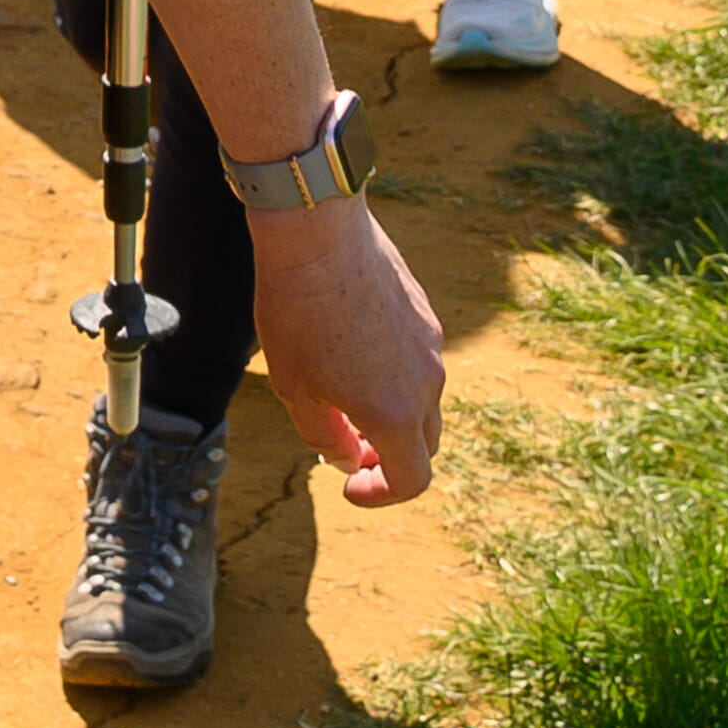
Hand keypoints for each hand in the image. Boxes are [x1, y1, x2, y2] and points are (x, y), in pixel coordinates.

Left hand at [249, 197, 445, 504]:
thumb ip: (325, 437)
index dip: (382, 494)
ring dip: (390, 412)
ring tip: (339, 392)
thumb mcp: (295, 389)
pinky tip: (348, 346)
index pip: (413, 480)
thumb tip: (348, 460)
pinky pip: (417, 360)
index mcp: (396, 412)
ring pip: (421, 399)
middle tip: (345, 445)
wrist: (318, 233)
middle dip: (387, 456)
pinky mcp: (425, 313)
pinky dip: (393, 374)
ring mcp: (431, 345)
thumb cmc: (297, 312)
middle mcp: (427, 383)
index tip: (350, 485)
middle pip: (423, 444)